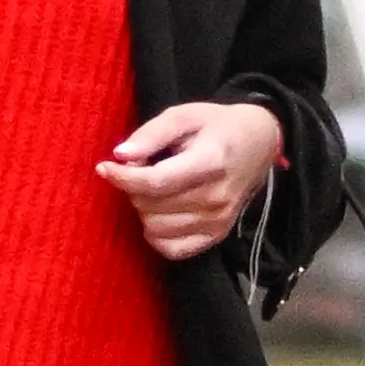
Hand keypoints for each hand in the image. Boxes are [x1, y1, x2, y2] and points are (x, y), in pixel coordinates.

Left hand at [96, 101, 285, 260]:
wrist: (259, 143)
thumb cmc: (218, 126)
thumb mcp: (185, 115)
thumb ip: (151, 133)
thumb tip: (120, 155)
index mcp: (211, 162)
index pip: (155, 182)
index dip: (123, 178)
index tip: (105, 167)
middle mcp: (217, 198)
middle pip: (152, 206)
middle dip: (133, 188)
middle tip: (141, 169)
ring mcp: (218, 221)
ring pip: (156, 229)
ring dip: (144, 209)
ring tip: (154, 187)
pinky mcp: (216, 236)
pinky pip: (172, 250)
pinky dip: (157, 234)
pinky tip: (159, 213)